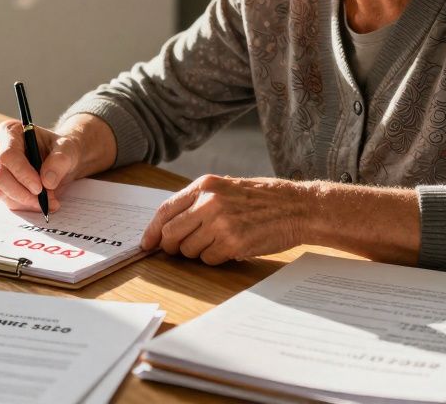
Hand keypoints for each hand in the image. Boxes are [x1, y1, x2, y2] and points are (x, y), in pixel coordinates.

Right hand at [0, 119, 85, 212]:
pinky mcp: (1, 184)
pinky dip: (25, 205)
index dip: (22, 173)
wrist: (62, 159)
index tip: (39, 188)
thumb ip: (60, 161)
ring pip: (2, 190)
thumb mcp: (68, 149)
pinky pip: (7, 199)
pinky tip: (43, 203)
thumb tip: (47, 181)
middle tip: (44, 201)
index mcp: (10, 131)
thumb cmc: (62, 148)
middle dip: (22, 192)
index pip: (8, 155)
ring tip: (50, 201)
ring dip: (26, 201)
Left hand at [140, 175, 315, 264]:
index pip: (165, 210)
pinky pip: (209, 260)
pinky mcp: (233, 243)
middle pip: (171, 234)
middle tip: (180, 250)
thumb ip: (198, 202)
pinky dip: (216, 259)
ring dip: (199, 253)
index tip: (146, 244)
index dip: (152, 230)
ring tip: (219, 242)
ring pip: (189, 250)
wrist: (298, 207)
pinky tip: (232, 248)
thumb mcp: (226, 188)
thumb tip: (169, 225)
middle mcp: (209, 202)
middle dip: (172, 247)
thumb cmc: (264, 199)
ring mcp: (220, 223)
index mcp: (205, 186)